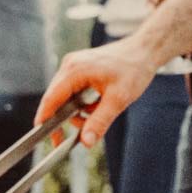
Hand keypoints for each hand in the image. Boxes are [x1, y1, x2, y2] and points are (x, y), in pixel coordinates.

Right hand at [35, 37, 161, 147]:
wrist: (145, 50)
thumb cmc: (134, 69)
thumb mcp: (118, 99)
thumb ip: (100, 122)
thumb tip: (85, 142)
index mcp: (74, 70)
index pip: (51, 99)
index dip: (45, 120)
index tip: (45, 139)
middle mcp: (70, 65)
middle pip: (56, 99)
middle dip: (64, 120)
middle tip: (73, 139)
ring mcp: (74, 65)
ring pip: (66, 97)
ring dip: (77, 111)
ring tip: (97, 114)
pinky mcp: (81, 68)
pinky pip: (74, 91)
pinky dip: (83, 103)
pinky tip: (99, 105)